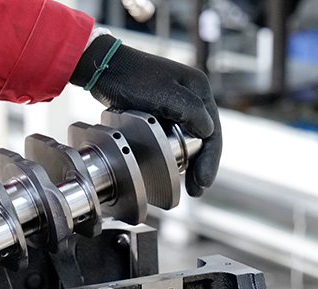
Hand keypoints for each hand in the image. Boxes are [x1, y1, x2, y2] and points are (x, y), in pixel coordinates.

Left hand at [70, 35, 221, 196]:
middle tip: (197, 189)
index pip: (213, 131)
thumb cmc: (131, 78)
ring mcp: (178, 103)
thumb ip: (190, 112)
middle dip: (202, 165)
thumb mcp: (164, 94)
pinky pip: (176, 135)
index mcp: (199, 89)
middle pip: (204, 137)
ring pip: (190, 138)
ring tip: (189, 185)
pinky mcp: (162, 110)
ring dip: (191, 161)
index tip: (202, 182)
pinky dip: (177, 152)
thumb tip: (208, 133)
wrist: (104, 68)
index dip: (210, 159)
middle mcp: (193, 95)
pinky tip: (173, 166)